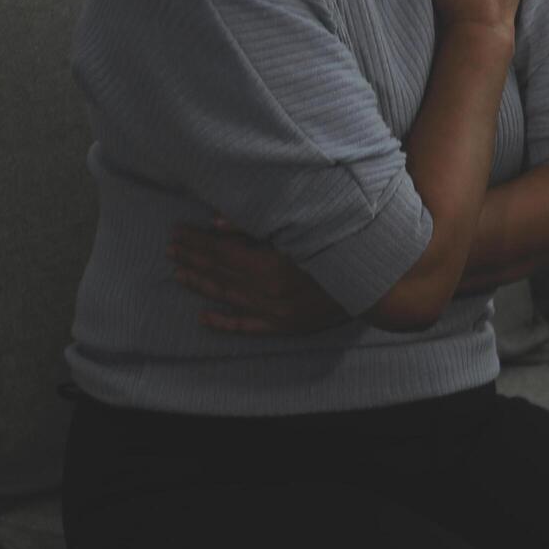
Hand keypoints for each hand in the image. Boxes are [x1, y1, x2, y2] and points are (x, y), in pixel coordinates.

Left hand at [168, 216, 350, 335]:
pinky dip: (224, 322)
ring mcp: (275, 312)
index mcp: (268, 266)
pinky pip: (247, 326)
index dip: (197, 241)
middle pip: (220, 272)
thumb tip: (217, 222)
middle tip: (170, 249)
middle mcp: (267, 292)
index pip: (221, 251)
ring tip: (178, 274)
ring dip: (200, 284)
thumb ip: (256, 226)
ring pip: (227, 297)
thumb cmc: (341, 248)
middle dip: (192, 259)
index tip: (178, 232)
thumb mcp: (300, 231)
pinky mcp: (285, 325)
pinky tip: (204, 318)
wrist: (378, 285)